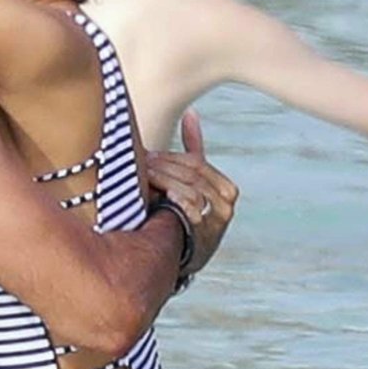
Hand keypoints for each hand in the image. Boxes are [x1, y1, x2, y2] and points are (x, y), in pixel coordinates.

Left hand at [146, 110, 238, 275]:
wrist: (189, 255)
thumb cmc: (188, 212)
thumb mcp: (194, 183)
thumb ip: (194, 150)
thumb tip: (190, 113)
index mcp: (224, 185)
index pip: (195, 163)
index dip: (168, 158)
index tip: (146, 155)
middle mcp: (227, 201)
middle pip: (192, 176)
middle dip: (164, 168)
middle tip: (140, 164)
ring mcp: (219, 219)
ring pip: (190, 190)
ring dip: (164, 182)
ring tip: (143, 177)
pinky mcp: (208, 236)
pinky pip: (191, 212)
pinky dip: (175, 201)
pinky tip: (159, 196)